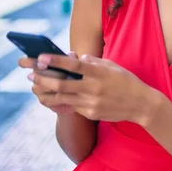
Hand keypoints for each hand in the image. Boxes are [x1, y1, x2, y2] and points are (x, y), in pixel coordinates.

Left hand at [27, 54, 158, 123]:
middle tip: (30, 74)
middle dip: (43, 78)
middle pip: (62, 84)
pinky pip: (71, 106)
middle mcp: (94, 88)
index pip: (73, 66)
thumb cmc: (126, 81)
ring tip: (35, 86)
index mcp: (99, 73)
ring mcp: (92, 102)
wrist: (141, 104)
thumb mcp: (113, 66)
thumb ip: (94, 62)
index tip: (40, 57)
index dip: (55, 61)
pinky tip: (51, 96)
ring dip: (46, 91)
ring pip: (62, 98)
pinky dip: (59, 101)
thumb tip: (75, 59)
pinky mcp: (91, 113)